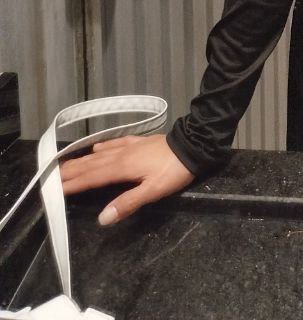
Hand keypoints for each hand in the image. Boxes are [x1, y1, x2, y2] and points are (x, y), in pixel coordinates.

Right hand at [60, 134, 193, 225]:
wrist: (193, 146)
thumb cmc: (173, 172)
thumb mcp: (153, 191)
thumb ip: (127, 203)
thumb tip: (102, 218)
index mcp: (122, 167)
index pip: (93, 177)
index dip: (74, 184)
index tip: (55, 188)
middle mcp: (122, 155)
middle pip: (92, 164)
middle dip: (72, 170)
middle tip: (52, 175)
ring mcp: (130, 146)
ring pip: (101, 154)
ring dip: (83, 160)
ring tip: (67, 163)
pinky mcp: (140, 141)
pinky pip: (115, 143)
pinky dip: (103, 146)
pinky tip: (97, 147)